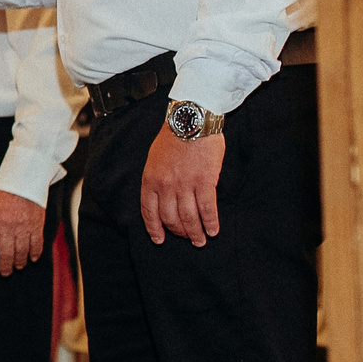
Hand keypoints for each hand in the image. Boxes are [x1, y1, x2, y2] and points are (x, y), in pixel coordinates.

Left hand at [0, 189, 45, 273]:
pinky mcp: (36, 226)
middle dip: (4, 265)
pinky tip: (32, 258)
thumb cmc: (3, 193)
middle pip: (6, 253)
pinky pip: (36, 244)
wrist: (23, 181)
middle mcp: (7, 227)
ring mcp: (23, 227)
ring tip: (18, 267)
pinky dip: (35, 253)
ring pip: (21, 251)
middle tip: (5, 272)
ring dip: (19, 262)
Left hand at [142, 126, 225, 245]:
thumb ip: (157, 179)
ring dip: (195, 233)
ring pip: (189, 218)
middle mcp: (165, 186)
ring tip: (201, 240)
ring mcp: (185, 185)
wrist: (190, 121)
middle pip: (170, 219)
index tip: (159, 240)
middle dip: (179, 233)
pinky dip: (210, 222)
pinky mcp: (204, 182)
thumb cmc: (173, 137)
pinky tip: (213, 230)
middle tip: (188, 239)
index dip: (154, 228)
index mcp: (150, 180)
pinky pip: (207, 209)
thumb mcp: (154, 159)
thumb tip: (163, 197)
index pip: (149, 212)